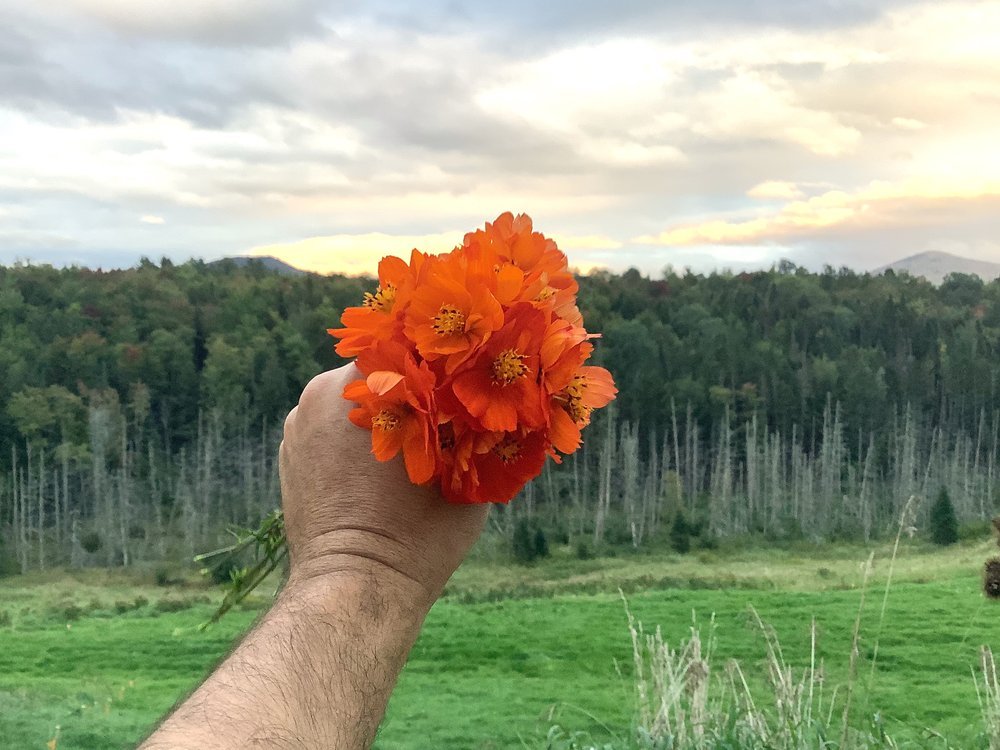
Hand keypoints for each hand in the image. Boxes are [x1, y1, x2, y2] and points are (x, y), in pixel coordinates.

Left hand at [280, 363, 488, 609]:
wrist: (356, 587)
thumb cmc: (420, 532)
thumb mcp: (465, 473)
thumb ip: (476, 428)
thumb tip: (493, 403)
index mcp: (368, 382)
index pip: (406, 341)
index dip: (437, 353)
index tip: (461, 370)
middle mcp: (325, 390)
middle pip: (377, 367)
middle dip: (407, 383)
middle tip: (441, 408)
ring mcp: (300, 421)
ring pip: (351, 395)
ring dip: (379, 407)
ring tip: (410, 441)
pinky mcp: (289, 450)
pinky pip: (328, 424)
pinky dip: (351, 434)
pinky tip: (375, 464)